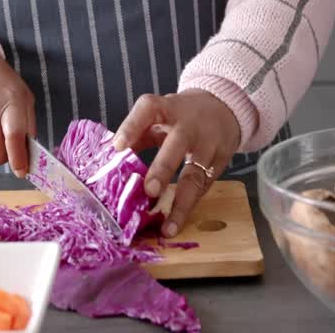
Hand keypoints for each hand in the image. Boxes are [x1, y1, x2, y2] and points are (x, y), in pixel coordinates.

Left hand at [112, 91, 240, 237]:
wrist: (223, 107)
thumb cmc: (180, 115)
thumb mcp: (159, 115)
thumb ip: (137, 134)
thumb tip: (111, 159)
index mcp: (167, 108)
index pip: (149, 109)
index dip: (132, 126)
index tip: (117, 146)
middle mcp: (189, 125)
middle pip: (177, 144)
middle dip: (163, 168)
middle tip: (150, 191)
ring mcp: (208, 144)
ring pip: (196, 175)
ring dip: (181, 203)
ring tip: (168, 227)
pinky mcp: (220, 162)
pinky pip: (204, 188)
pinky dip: (189, 207)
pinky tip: (177, 223)